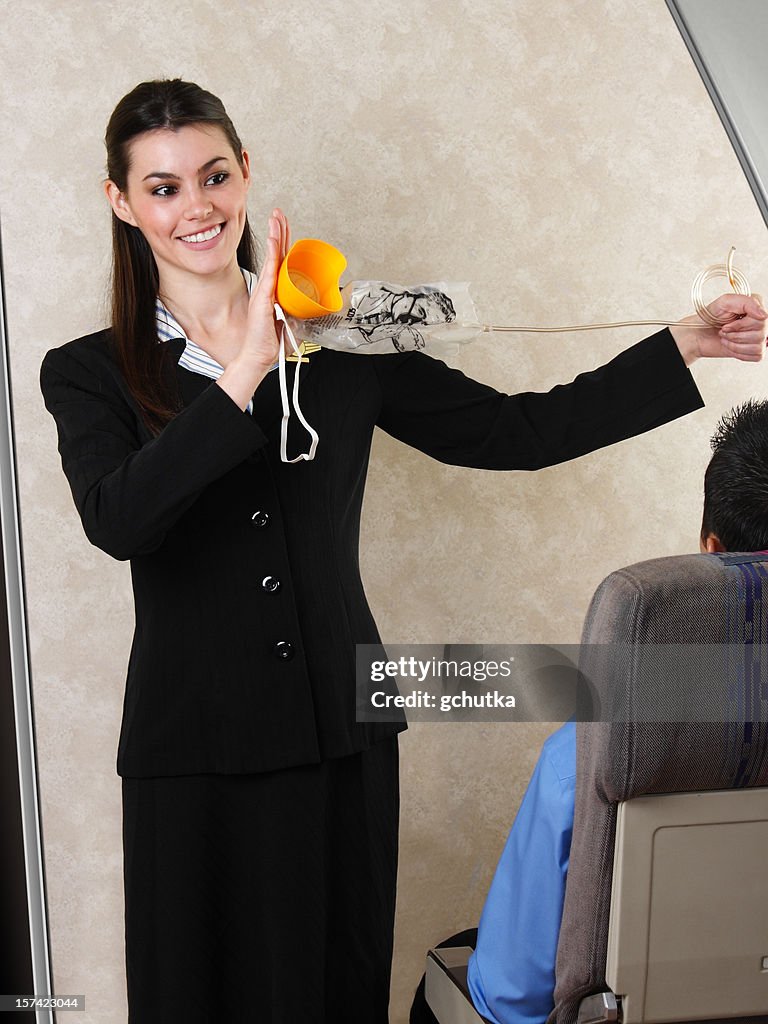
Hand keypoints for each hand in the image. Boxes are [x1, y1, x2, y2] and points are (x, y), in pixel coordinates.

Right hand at [238, 208, 290, 369]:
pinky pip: (269, 271)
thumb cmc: (273, 341)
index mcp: (275, 289)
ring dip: (275, 235)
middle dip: (278, 230)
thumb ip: (300, 309)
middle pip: (274, 252)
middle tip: (278, 212)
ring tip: (276, 217)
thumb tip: (316, 306)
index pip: (279, 260)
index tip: (284, 224)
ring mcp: (265, 290)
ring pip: (271, 257)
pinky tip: (272, 240)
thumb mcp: (292, 320)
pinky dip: (271, 255)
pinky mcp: (263, 297)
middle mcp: (268, 286)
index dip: (283, 241)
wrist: (260, 355)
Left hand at [670, 292, 767, 365]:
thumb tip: (763, 315)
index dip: (742, 324)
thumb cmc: (711, 317)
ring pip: (758, 345)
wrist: (699, 334)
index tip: (727, 324)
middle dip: (736, 335)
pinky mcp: (754, 350)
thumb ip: (747, 303)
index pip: (762, 319)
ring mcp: (758, 336)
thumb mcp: (726, 302)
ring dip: (736, 344)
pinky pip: (756, 355)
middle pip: (761, 333)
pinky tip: (731, 346)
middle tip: (724, 331)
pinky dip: (739, 353)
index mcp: (755, 307)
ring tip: (726, 338)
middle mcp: (760, 321)